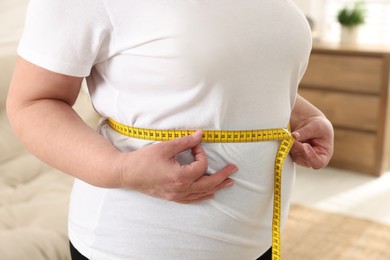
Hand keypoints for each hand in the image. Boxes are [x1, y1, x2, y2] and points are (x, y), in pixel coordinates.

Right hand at [118, 131, 237, 203]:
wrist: (126, 173)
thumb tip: (200, 135)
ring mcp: (176, 195)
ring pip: (202, 193)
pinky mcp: (172, 197)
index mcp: (181, 176)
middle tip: (234, 169)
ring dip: (217, 187)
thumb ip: (185, 142)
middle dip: (223, 176)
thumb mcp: (165, 147)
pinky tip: (209, 194)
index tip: (194, 144)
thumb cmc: (144, 160)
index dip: (200, 152)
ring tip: (229, 182)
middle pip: (208, 184)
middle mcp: (181, 189)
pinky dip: (203, 196)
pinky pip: (192, 199)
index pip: (201, 165)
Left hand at [290, 116, 333, 168]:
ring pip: (293, 155)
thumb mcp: (316, 126)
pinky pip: (286, 151)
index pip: (318, 163)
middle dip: (297, 148)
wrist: (310, 122)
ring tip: (290, 135)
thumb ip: (306, 132)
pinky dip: (285, 144)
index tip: (305, 146)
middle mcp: (311, 159)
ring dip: (290, 146)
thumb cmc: (319, 126)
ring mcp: (300, 157)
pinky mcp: (291, 153)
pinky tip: (286, 136)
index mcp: (323, 156)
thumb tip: (294, 137)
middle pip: (303, 159)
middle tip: (292, 138)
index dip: (310, 156)